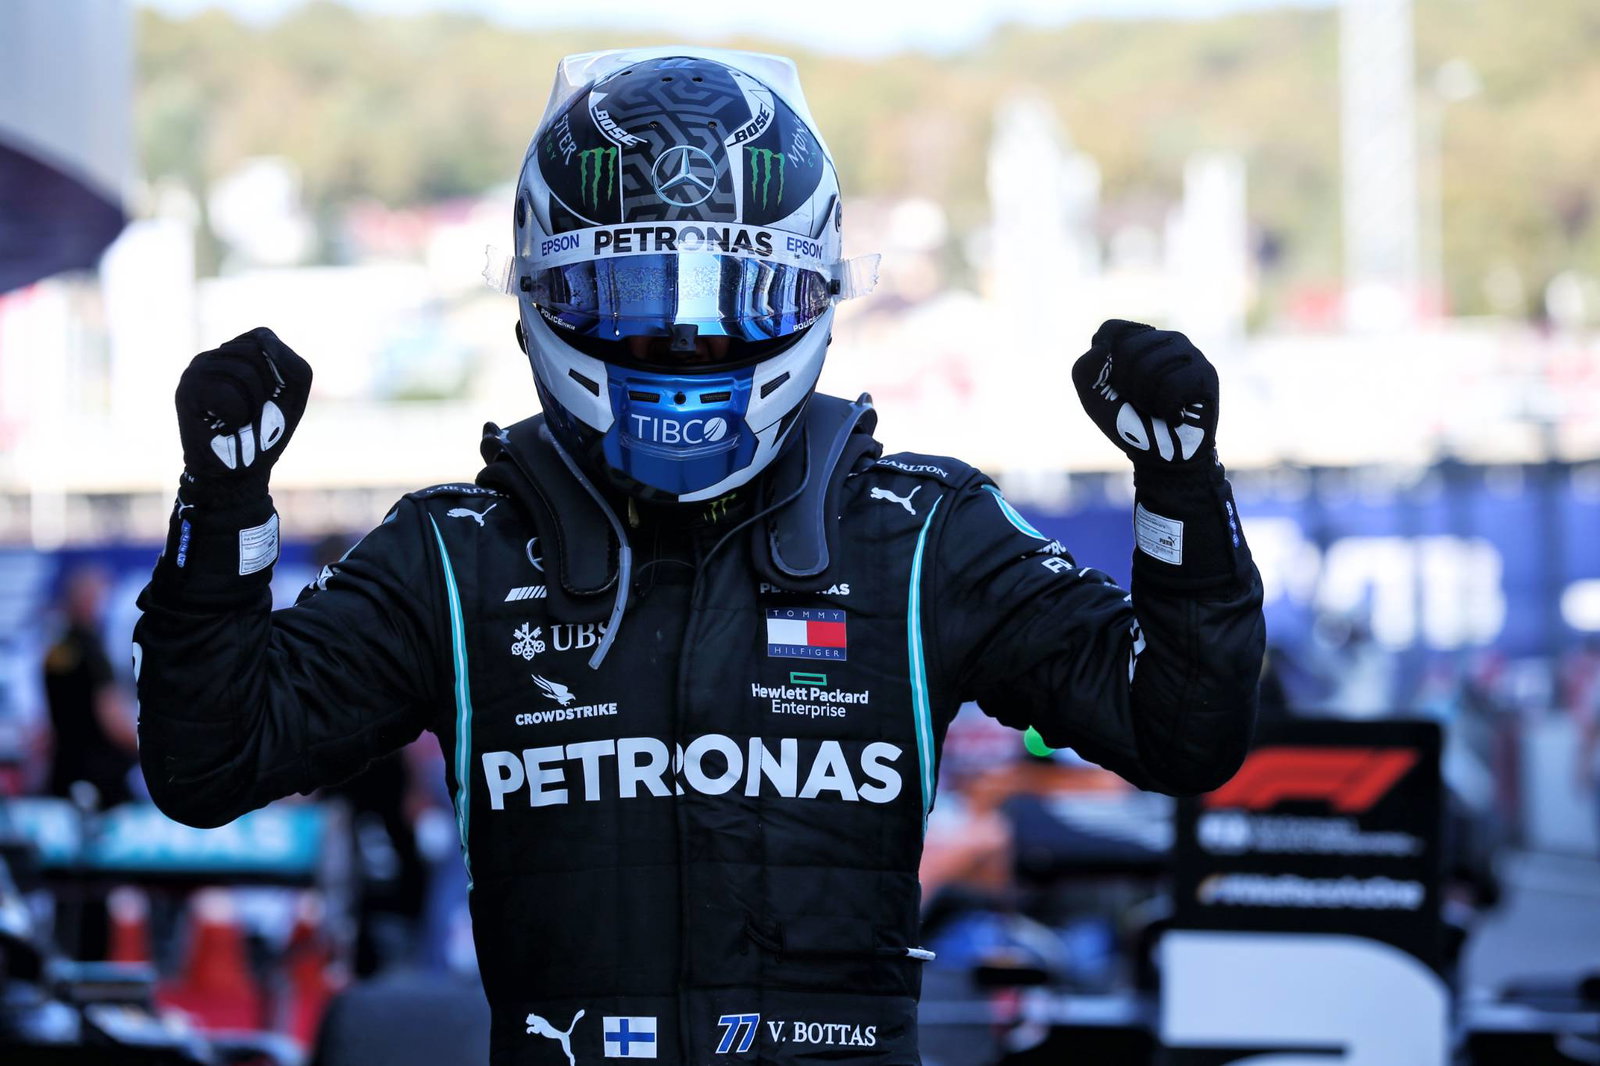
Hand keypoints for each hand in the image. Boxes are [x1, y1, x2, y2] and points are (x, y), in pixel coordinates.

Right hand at [176, 327, 310, 498]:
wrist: (238, 473)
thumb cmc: (265, 433)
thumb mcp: (292, 396)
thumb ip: (292, 364)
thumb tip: (263, 339)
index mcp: (233, 352)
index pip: (263, 335)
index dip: (276, 368)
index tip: (269, 394)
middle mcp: (211, 357)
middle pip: (256, 351)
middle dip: (267, 388)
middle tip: (253, 411)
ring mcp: (195, 371)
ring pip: (244, 373)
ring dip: (253, 406)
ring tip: (239, 420)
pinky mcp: (186, 392)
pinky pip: (226, 394)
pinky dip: (237, 416)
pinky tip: (225, 425)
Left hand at [1071, 320, 1217, 467]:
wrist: (1161, 457)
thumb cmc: (1127, 423)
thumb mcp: (1094, 398)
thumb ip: (1084, 369)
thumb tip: (1101, 346)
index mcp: (1138, 339)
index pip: (1111, 328)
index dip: (1104, 363)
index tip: (1115, 386)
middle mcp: (1166, 339)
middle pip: (1128, 349)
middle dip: (1126, 386)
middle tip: (1140, 403)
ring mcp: (1188, 353)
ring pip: (1151, 368)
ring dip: (1146, 400)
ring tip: (1158, 409)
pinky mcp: (1206, 373)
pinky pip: (1173, 386)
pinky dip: (1167, 409)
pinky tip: (1176, 415)